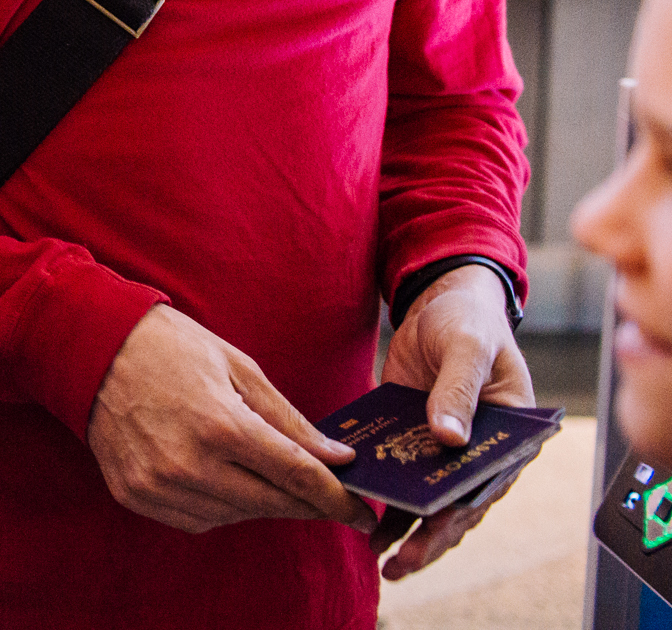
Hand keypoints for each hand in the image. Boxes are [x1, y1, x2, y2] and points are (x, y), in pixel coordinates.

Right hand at [88, 305, 377, 535]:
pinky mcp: (134, 495)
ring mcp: (157, 485)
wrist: (91, 348)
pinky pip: (197, 519)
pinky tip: (228, 483)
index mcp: (220, 425)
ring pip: (236, 516)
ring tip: (273, 481)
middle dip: (309, 504)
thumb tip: (337, 459)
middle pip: (271, 503)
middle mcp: (188, 464)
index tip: (365, 512)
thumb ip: (289, 420)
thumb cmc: (170, 347)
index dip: (337, 499)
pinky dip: (222, 507)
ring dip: (264, 504)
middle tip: (336, 503)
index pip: (296, 476)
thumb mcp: (239, 367)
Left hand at [374, 265, 534, 578]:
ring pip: (426, 499)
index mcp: (508, 436)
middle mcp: (478, 451)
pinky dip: (381, 493)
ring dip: (404, 528)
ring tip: (377, 557)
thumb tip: (450, 437)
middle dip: (428, 538)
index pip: (486, 484)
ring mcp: (442, 448)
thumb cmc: (468, 321)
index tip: (434, 534)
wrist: (440, 301)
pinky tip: (355, 509)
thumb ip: (458, 388)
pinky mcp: (411, 437)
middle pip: (456, 504)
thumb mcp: (468, 347)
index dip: (461, 513)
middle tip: (397, 563)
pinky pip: (397, 472)